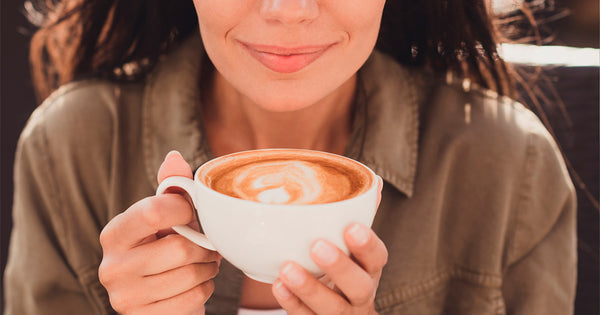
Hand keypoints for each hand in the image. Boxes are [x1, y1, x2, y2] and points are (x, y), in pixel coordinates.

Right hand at [99, 151, 220, 313]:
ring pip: (191, 275)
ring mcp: (125, 298)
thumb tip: (174, 156)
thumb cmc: (163, 248)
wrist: (155, 299)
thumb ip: (170, 187)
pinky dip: (203, 291)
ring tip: (201, 264)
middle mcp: (112, 267)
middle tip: (206, 246)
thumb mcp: (164, 217)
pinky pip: (194, 300)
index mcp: (114, 234)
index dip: (185, 209)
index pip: (154, 211)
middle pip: (180, 249)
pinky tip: (193, 285)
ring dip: (207, 269)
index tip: (192, 213)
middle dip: (203, 247)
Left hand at [271, 179, 386, 313]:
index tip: (351, 227)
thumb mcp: (357, 249)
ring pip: (332, 307)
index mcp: (370, 269)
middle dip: (339, 267)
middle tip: (317, 246)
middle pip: (359, 286)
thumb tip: (375, 181)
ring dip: (310, 288)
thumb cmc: (348, 271)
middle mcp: (361, 293)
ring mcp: (342, 313)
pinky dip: (292, 304)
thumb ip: (360, 216)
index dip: (368, 245)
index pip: (378, 258)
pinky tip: (279, 286)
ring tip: (287, 268)